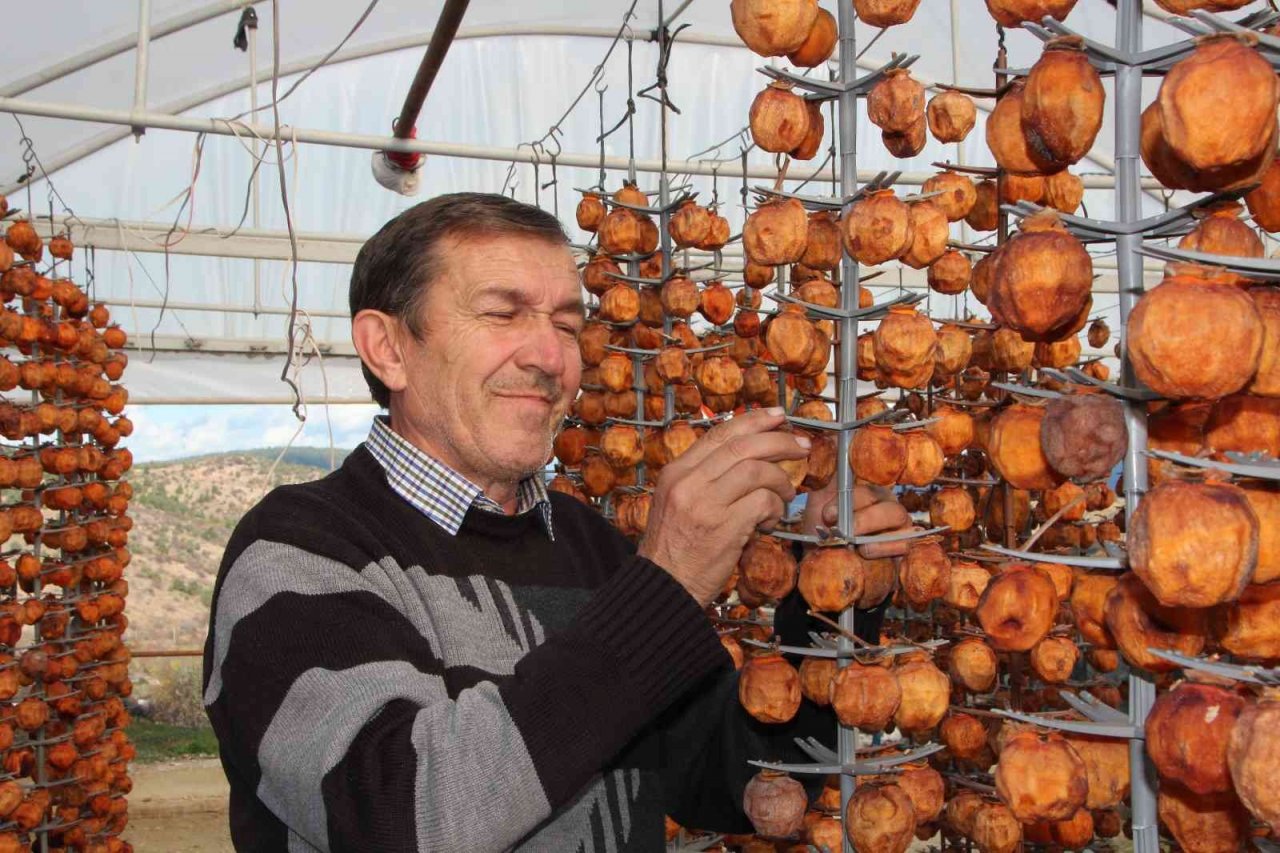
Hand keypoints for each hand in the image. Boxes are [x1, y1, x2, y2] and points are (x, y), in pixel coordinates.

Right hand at [638, 408, 810, 605]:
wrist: (663, 587)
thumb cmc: (674, 549)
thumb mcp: (676, 502)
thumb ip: (704, 478)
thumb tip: (746, 459)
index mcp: (676, 472)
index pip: (719, 433)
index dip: (753, 421)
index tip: (777, 417)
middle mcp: (688, 482)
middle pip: (742, 445)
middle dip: (779, 441)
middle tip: (800, 446)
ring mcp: (705, 504)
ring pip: (757, 470)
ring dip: (781, 480)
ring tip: (787, 494)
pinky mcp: (724, 527)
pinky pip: (762, 502)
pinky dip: (775, 508)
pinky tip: (771, 520)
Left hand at [799, 477, 912, 558]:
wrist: (825, 564)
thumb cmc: (823, 531)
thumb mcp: (818, 502)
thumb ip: (826, 477)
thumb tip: (831, 442)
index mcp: (864, 487)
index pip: (867, 476)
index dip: (849, 492)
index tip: (828, 511)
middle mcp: (885, 500)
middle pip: (880, 496)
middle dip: (856, 511)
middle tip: (835, 525)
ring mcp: (898, 522)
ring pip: (896, 514)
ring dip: (870, 527)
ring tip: (852, 541)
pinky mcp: (904, 544)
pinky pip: (904, 541)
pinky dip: (884, 547)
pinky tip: (865, 551)